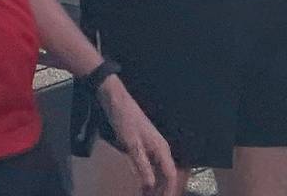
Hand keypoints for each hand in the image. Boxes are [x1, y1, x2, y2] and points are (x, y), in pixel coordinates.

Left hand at [98, 77, 180, 195]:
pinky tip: (141, 182)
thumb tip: (150, 185)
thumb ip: (141, 165)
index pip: (171, 174)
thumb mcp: (131, 144)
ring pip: (159, 170)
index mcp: (161, 148)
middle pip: (166, 174)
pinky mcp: (143, 145)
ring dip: (155, 184)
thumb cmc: (124, 120)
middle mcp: (161, 148)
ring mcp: (153, 146)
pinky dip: (147, 175)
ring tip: (147, 194)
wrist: (115, 100)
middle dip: (162, 189)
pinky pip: (150, 164)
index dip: (169, 190)